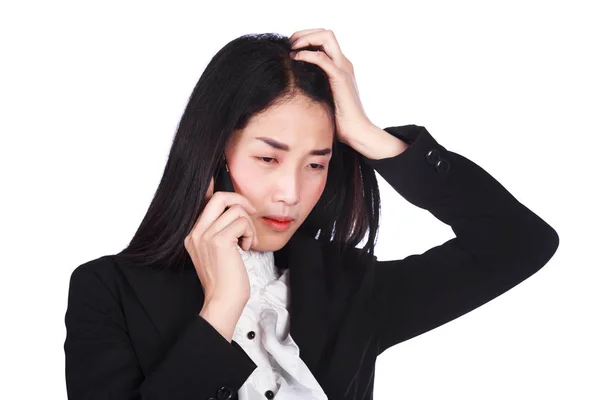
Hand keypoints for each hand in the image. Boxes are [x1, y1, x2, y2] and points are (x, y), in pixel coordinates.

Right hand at [184, 177, 258, 306]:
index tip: (225, 180)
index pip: (206, 201)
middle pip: (219, 197)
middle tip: (250, 213)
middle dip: (240, 200)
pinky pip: (242, 223)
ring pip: (236, 211)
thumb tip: (235, 210)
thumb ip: (220, 231)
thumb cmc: (225, 279)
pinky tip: (246, 248)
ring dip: (249, 226)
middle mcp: (195, 232)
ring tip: (247, 242)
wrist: (223, 301)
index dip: (219, 189)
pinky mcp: (219, 241)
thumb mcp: (218, 251)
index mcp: (192, 233)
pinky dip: (250, 234)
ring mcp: (205, 235)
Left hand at [289, 28, 375, 146]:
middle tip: (289, 44)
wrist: (356, 133)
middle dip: (304, 33)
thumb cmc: (338, 121)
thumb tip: (294, 85)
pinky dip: (307, 54)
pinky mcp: (340, 78)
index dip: (306, 38)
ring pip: (326, 37)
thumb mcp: (323, 98)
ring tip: (292, 48)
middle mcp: (343, 64)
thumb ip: (314, 86)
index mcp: (340, 67)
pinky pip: (322, 58)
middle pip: (326, 33)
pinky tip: (295, 59)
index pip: (324, 40)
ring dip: (306, 38)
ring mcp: (343, 69)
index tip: (290, 47)